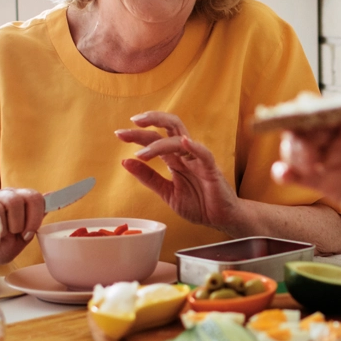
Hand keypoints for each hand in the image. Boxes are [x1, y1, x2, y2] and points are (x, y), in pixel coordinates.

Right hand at [0, 187, 45, 265]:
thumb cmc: (0, 246)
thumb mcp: (22, 236)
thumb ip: (35, 218)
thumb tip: (51, 196)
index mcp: (17, 199)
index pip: (34, 196)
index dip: (36, 215)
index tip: (30, 231)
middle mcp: (2, 194)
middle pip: (21, 198)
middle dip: (24, 221)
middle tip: (16, 234)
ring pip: (8, 201)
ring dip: (10, 224)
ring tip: (2, 234)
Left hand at [116, 111, 241, 230]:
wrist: (221, 219)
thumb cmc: (199, 204)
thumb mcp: (167, 192)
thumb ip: (148, 177)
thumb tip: (124, 161)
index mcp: (175, 159)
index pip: (155, 139)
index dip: (137, 135)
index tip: (119, 134)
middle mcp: (186, 154)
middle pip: (170, 127)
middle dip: (151, 121)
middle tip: (132, 123)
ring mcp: (199, 160)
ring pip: (181, 138)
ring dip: (160, 143)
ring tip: (142, 153)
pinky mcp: (212, 170)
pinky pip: (204, 154)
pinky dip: (194, 147)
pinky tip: (183, 142)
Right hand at [271, 107, 340, 242]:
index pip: (326, 106)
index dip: (309, 109)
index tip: (303, 118)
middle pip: (305, 126)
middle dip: (296, 131)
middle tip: (307, 149)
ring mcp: (336, 161)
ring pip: (299, 149)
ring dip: (291, 152)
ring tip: (307, 165)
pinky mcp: (332, 187)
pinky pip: (302, 177)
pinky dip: (285, 173)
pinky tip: (283, 174)